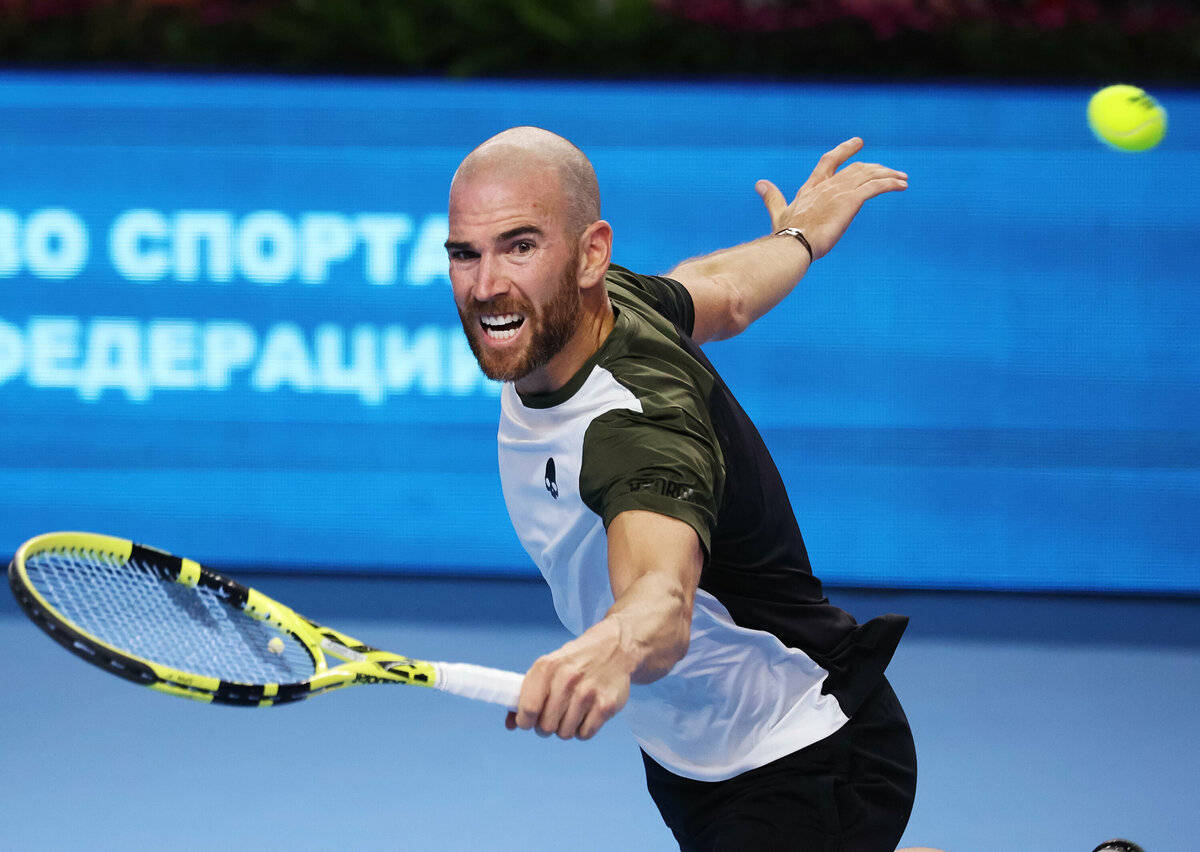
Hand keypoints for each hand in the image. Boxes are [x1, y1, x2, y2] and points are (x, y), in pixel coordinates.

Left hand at [505, 619, 631, 740]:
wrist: (614, 647)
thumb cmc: (573, 662)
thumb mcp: (547, 668)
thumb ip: (526, 695)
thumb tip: (510, 725)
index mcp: (546, 667)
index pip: (527, 710)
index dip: (525, 721)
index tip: (529, 721)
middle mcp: (567, 679)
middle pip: (545, 726)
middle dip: (546, 726)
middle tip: (553, 716)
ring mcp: (588, 692)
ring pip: (565, 733)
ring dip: (565, 728)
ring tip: (571, 712)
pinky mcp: (606, 705)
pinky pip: (585, 734)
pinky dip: (583, 730)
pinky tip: (586, 714)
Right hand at [755, 138, 906, 260]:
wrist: (793, 244)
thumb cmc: (785, 234)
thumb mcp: (779, 212)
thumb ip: (772, 197)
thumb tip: (759, 183)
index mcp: (812, 187)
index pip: (830, 161)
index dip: (844, 150)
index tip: (858, 142)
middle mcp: (828, 185)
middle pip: (857, 168)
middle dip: (875, 167)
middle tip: (890, 171)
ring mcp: (840, 191)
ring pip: (870, 175)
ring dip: (888, 175)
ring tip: (902, 179)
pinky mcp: (851, 201)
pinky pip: (876, 187)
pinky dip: (891, 183)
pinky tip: (902, 185)